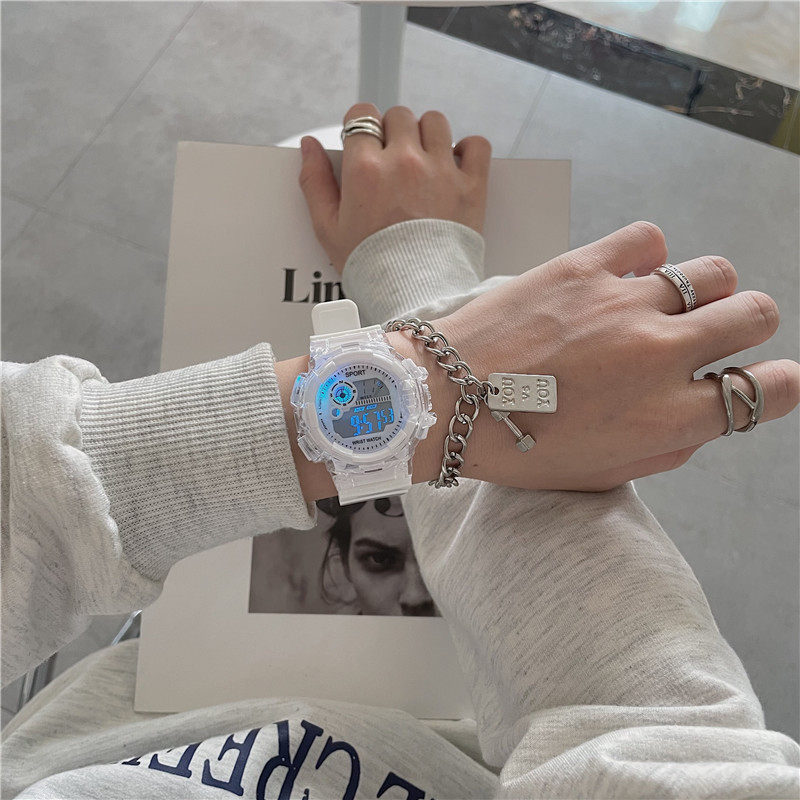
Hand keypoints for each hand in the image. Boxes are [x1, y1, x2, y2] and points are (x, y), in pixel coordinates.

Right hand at [298, 103, 490, 272]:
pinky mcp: (471, 186)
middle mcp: (404, 161)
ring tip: (423, 160)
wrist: (415, 296)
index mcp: (365, 169)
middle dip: (393, 132)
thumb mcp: (328, 229)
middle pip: (398, 116)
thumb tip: (308, 143)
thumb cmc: (369, 266)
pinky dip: (468, 149)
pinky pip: (476, 144)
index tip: (365, 145)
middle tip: (392, 161)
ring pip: (435, 122)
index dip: (361, 127)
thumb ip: (314, 182)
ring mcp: (441, 171)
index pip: (362, 115)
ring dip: (427, 134)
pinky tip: (456, 164)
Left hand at [393, 222, 798, 490]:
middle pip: (755, 316)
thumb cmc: (516, 449)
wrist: (442, 403)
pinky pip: (650, 239)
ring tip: (664, 304)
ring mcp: (623, 306)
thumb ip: (666, 446)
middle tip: (712, 334)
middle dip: (747, 326)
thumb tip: (704, 410)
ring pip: (714, 272)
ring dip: (703, 289)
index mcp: (667, 420)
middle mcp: (658, 358)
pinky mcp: (582, 268)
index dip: (776, 384)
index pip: (768, 392)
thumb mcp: (600, 474)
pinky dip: (647, 256)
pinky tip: (624, 276)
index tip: (763, 379)